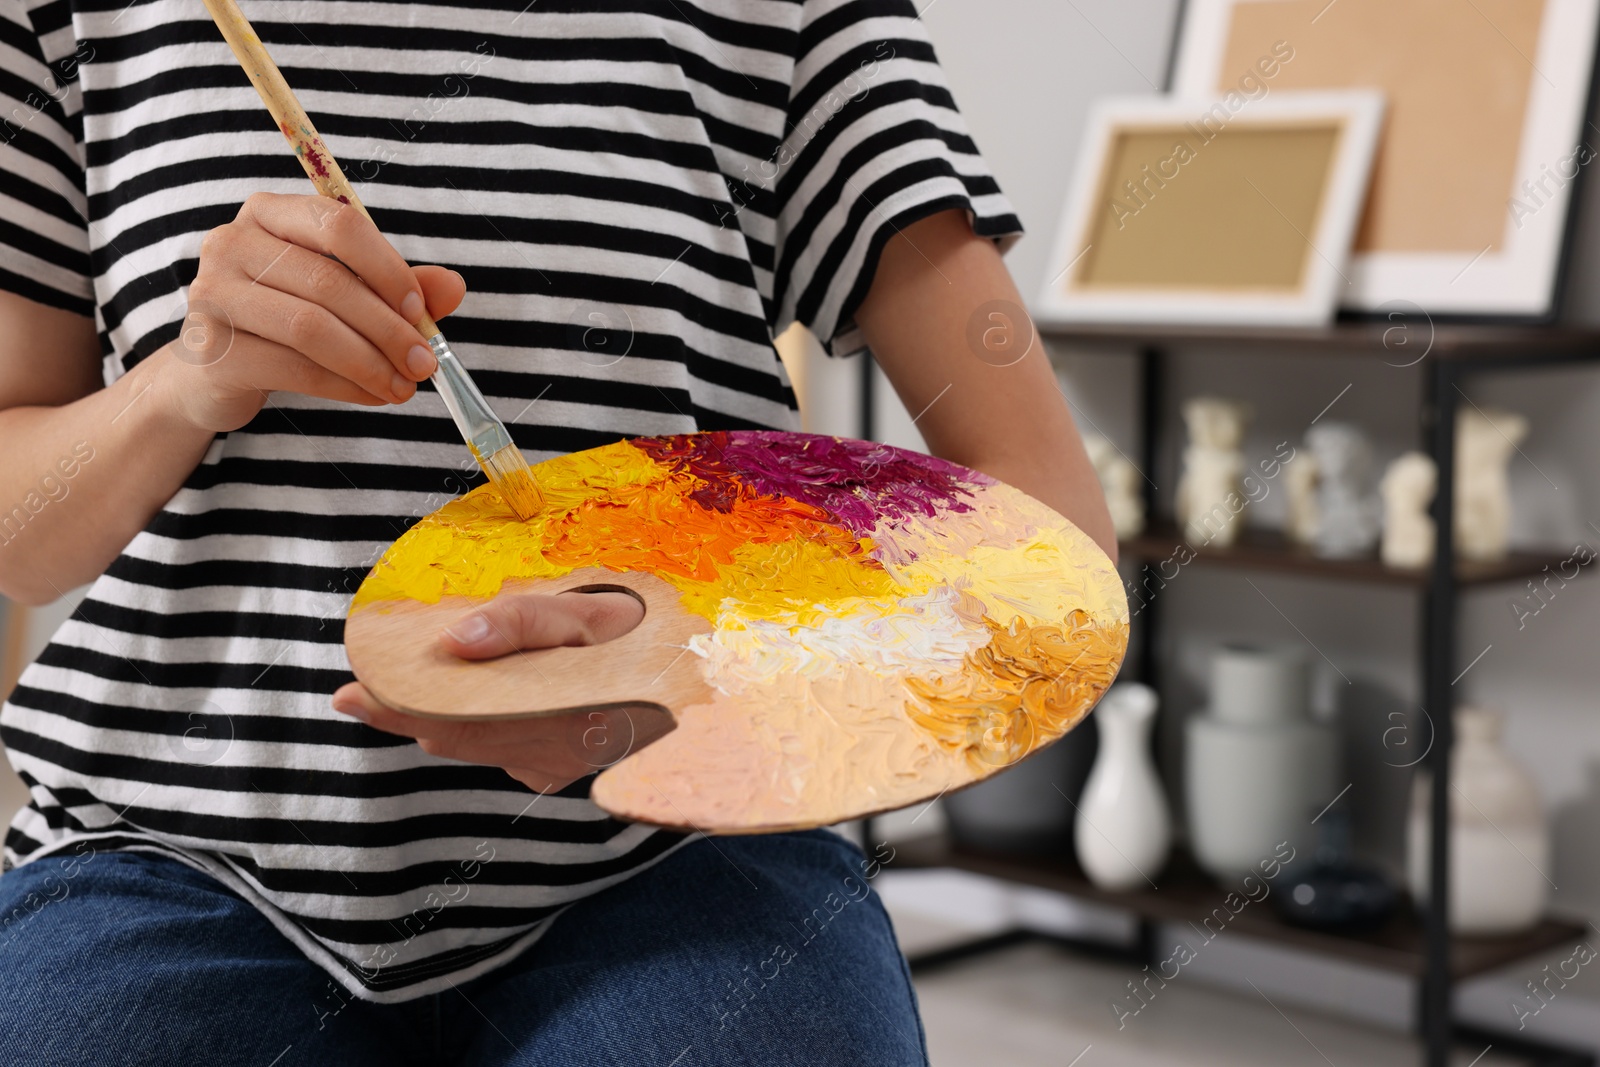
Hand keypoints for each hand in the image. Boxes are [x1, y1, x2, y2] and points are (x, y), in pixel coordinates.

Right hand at [161, 192, 466, 431]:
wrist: (218, 369)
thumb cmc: (290, 320)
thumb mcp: (349, 295)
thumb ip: (400, 287)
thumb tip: (454, 286)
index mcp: (270, 213)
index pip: (338, 225)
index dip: (388, 269)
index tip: (422, 312)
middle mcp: (232, 242)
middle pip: (328, 282)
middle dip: (388, 328)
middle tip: (425, 364)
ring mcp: (213, 293)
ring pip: (310, 328)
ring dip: (370, 363)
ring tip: (404, 387)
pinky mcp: (211, 347)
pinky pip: (293, 368)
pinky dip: (345, 386)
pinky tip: (372, 395)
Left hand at [331, 590, 659, 793]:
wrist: (695, 676)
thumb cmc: (643, 633)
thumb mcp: (588, 612)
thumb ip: (521, 621)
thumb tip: (455, 639)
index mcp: (558, 713)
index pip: (456, 716)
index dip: (399, 707)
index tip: (349, 696)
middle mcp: (553, 754)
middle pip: (455, 737)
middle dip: (404, 713)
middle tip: (355, 695)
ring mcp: (556, 768)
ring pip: (475, 746)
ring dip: (437, 719)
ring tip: (395, 694)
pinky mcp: (559, 771)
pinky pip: (502, 751)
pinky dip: (475, 728)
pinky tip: (465, 703)